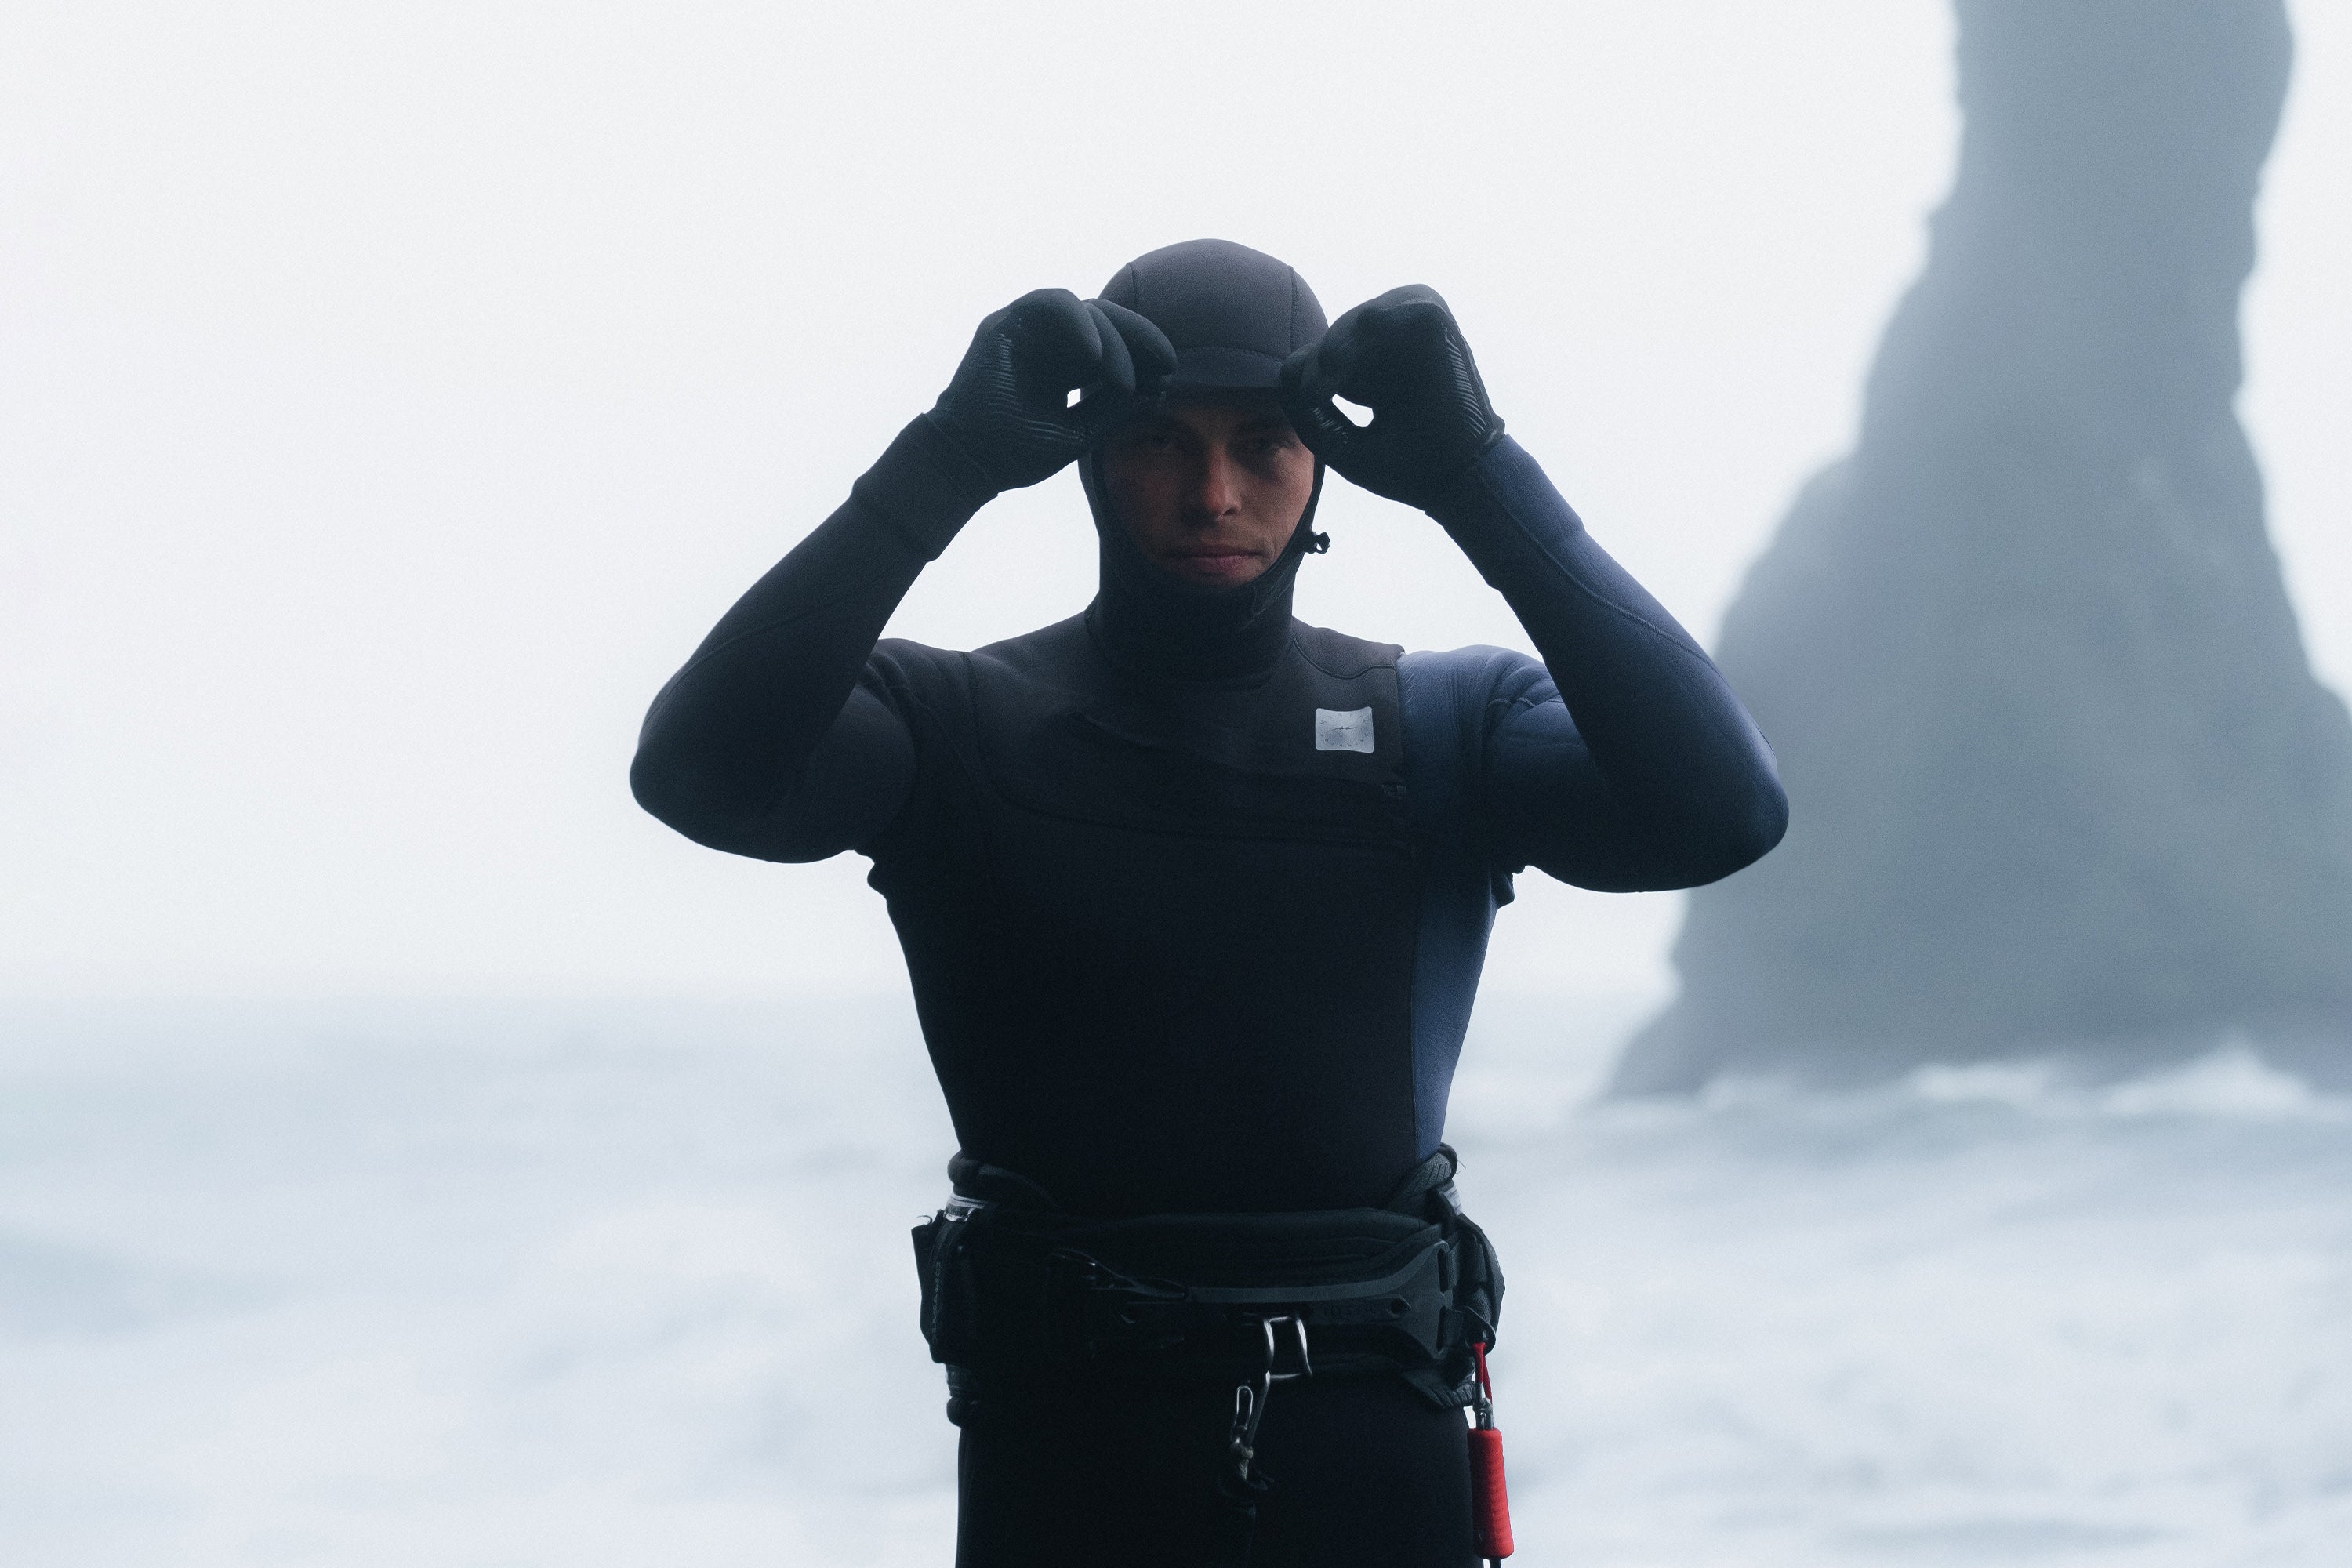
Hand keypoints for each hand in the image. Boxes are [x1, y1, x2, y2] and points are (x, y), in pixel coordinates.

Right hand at [926, 289, 1175, 491]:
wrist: (969, 463)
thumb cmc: (1017, 453)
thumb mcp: (1080, 432)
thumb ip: (1114, 408)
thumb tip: (1156, 389)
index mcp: (1066, 365)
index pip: (1115, 343)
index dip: (1145, 350)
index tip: (1169, 371)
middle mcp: (1049, 343)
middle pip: (1107, 321)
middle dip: (1140, 338)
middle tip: (1166, 362)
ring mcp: (1027, 331)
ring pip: (1085, 310)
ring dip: (1112, 338)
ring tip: (1122, 379)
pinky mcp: (1006, 324)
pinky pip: (1051, 303)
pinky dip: (1078, 321)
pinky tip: (1094, 355)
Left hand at [1279, 285, 1504, 509]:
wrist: (1454, 482)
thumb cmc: (1404, 467)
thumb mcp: (1339, 443)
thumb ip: (1306, 413)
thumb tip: (1288, 367)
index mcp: (1373, 377)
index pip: (1330, 358)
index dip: (1314, 372)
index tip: (1311, 400)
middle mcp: (1396, 354)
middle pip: (1344, 333)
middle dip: (1325, 356)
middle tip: (1318, 390)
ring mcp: (1420, 341)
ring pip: (1372, 316)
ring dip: (1347, 335)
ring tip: (1333, 364)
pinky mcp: (1444, 330)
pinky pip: (1416, 302)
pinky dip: (1394, 311)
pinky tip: (1371, 326)